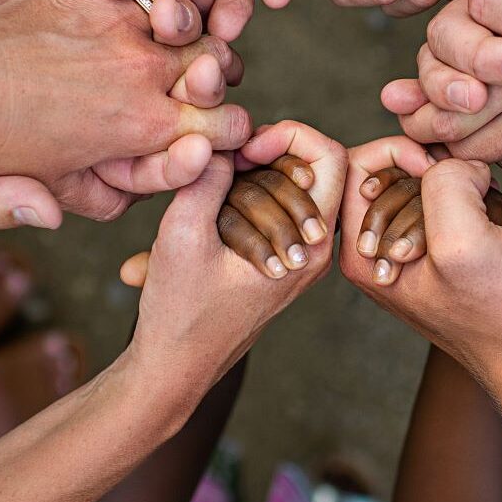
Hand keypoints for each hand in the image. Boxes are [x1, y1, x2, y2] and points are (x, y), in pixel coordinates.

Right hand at [117, 121, 348, 387]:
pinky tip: (199, 222)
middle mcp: (316, 248)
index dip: (286, 136)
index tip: (241, 151)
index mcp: (311, 245)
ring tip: (201, 210)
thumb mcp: (182, 236)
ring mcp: (298, 251)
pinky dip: (233, 202)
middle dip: (255, 162)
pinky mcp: (277, 254)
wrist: (174, 365)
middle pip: (304, 166)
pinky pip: (265, 206)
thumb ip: (206, 180)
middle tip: (213, 176)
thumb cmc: (181, 310)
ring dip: (240, 184)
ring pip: (281, 184)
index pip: (327, 156)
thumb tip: (223, 138)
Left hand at [342, 137, 501, 285]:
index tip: (437, 168)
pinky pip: (471, 212)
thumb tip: (457, 163)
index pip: (356, 171)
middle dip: (443, 173)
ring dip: (479, 193)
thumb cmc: (501, 312)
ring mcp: (423, 257)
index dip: (399, 153)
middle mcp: (385, 255)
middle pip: (397, 176)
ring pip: (438, 191)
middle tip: (478, 192)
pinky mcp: (458, 257)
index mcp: (365, 254)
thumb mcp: (463, 239)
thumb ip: (443, 184)